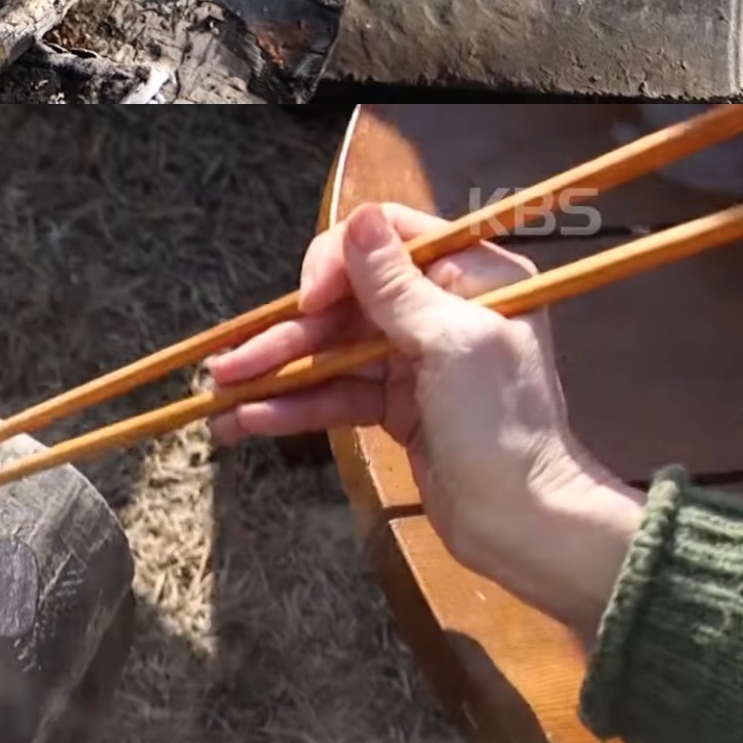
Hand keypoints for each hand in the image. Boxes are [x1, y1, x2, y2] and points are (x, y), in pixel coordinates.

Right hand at [206, 199, 647, 639]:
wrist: (525, 525)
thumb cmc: (502, 426)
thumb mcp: (451, 346)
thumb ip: (397, 287)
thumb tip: (356, 218)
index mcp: (472, 276)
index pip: (390, 241)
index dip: (339, 264)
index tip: (309, 303)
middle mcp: (442, 309)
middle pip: (349, 302)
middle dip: (288, 333)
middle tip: (228, 361)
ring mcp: (416, 360)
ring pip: (334, 353)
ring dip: (278, 373)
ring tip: (217, 394)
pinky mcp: (397, 408)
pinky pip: (337, 396)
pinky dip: (295, 407)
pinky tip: (247, 421)